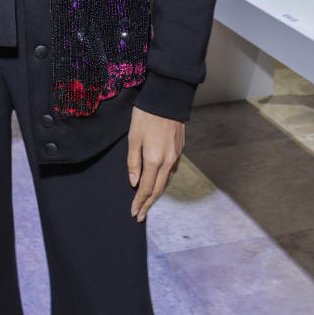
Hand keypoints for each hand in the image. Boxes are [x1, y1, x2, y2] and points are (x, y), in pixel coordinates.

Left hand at [127, 106, 184, 221]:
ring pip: (167, 181)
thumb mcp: (133, 139)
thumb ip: (133, 163)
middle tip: (141, 215)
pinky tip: (158, 183)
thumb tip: (134, 182)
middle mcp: (168, 162)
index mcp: (154, 160)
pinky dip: (164, 181)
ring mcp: (176, 156)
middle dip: (149, 204)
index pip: (147, 188)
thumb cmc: (146, 116)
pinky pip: (171, 172)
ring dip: (157, 194)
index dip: (140, 202)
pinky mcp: (180, 150)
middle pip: (159, 190)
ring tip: (148, 203)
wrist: (167, 99)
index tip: (134, 213)